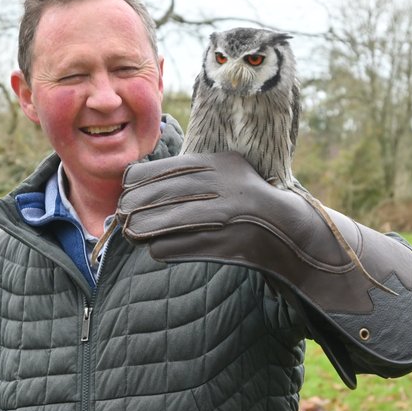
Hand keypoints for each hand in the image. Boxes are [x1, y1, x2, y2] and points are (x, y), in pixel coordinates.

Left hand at [117, 152, 411, 387]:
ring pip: (166, 220)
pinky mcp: (225, 241)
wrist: (290, 233)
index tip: (125, 189)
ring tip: (131, 232)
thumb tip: (136, 182)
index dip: (137, 180)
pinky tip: (156, 248)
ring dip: (143, 228)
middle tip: (120, 215)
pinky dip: (162, 247)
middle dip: (134, 206)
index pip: (164, 168)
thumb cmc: (247, 201)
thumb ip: (189, 174)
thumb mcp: (225, 173)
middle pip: (160, 194)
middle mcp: (222, 184)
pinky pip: (180, 245)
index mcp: (219, 162)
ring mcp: (225, 213)